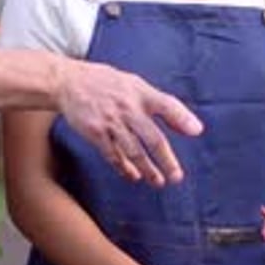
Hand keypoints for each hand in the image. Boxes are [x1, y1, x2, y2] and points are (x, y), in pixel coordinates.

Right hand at [57, 59, 202, 185]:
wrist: (68, 82)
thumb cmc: (104, 82)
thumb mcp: (133, 83)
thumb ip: (158, 102)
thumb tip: (186, 124)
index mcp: (139, 92)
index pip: (166, 104)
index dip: (181, 117)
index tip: (196, 131)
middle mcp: (127, 108)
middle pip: (151, 137)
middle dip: (166, 159)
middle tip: (176, 176)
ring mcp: (111, 122)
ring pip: (133, 151)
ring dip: (148, 169)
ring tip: (158, 181)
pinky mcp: (95, 133)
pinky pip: (113, 155)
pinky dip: (124, 168)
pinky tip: (133, 176)